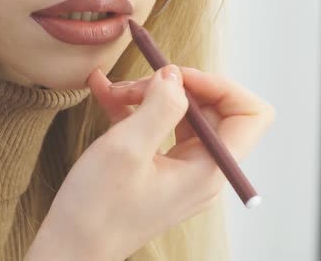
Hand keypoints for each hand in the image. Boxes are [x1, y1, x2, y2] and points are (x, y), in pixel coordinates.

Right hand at [27, 65, 274, 260]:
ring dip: (150, 97)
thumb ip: (159, 106)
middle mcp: (202, 172)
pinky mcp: (159, 173)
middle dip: (174, 88)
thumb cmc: (96, 209)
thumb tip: (174, 76)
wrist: (70, 248)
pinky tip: (106, 94)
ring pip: (182, 117)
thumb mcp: (126, 148)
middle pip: (211, 111)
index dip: (220, 86)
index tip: (177, 77)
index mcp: (207, 170)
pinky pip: (158, 131)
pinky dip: (136, 111)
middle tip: (135, 86)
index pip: (250, 115)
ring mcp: (181, 173)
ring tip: (115, 92)